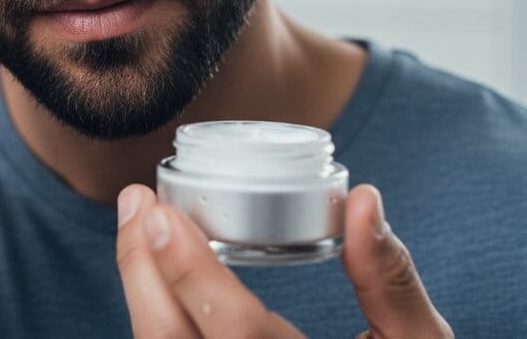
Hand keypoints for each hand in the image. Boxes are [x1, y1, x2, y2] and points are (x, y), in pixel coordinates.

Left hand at [116, 183, 453, 337]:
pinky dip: (158, 323)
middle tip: (137, 204)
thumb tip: (363, 199)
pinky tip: (156, 282)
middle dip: (141, 270)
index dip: (190, 271)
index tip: (160, 214)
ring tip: (140, 231)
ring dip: (141, 294)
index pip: (237, 332)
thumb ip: (390, 279)